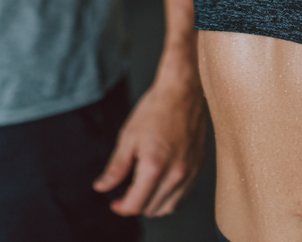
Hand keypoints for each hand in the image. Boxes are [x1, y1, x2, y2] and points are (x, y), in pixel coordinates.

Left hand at [94, 73, 206, 217]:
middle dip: (136, 204)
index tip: (114, 202)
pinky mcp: (199, 167)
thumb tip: (102, 187)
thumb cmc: (156, 109)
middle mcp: (175, 175)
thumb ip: (116, 167)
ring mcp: (190, 172)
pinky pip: (183, 194)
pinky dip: (169, 195)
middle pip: (152, 209)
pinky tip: (160, 179)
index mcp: (155, 167)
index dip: (121, 207)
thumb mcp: (128, 137)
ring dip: (153, 203)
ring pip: (169, 207)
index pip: (136, 205)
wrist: (183, 91)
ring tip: (143, 185)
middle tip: (126, 189)